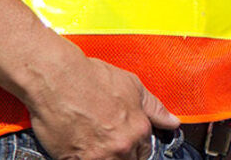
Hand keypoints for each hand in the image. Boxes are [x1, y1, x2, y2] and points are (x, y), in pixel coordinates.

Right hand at [27, 55, 179, 159]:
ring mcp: (97, 156)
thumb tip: (173, 122)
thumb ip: (154, 108)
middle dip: (122, 153)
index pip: (145, 151)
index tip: (127, 140)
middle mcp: (121, 146)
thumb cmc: (92, 78)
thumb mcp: (133, 86)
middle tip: (108, 139)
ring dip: (105, 157)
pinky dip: (84, 159)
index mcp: (139, 129)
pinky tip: (79, 148)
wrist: (57, 78)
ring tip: (94, 143)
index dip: (136, 145)